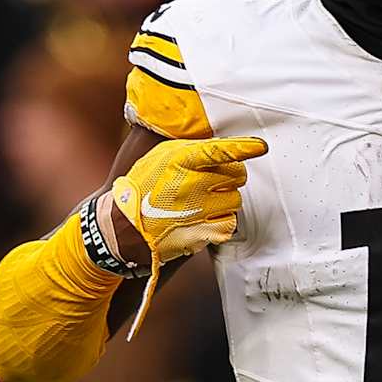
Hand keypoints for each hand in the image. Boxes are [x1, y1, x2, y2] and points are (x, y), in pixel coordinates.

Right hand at [108, 136, 267, 269]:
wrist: (121, 228)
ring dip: (225, 202)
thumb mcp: (159, 158)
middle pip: (237, 176)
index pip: (219, 150)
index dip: (243, 147)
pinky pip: (229, 225)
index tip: (259, 147)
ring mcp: (196, 211)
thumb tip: (221, 147)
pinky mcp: (201, 234)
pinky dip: (222, 223)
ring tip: (203, 203)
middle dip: (230, 178)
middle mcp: (190, 184)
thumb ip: (189, 150)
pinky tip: (205, 220)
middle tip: (213, 183)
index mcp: (179, 161)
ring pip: (235, 201)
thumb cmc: (142, 189)